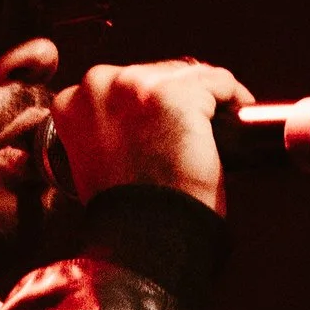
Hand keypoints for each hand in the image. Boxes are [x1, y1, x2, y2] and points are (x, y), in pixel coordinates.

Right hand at [50, 60, 250, 211]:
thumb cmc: (127, 208)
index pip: (123, 84)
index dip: (149, 103)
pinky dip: (234, 98)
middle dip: (179, 97)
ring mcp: (139, 87)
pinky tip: (237, 116)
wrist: (145, 235)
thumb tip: (143, 117)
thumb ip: (108, 128)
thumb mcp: (96, 159)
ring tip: (219, 124)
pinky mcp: (178, 95)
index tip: (165, 123)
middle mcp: (100, 84)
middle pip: (156, 73)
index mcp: (72, 101)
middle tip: (196, 129)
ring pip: (189, 75)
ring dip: (208, 97)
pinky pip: (220, 83)